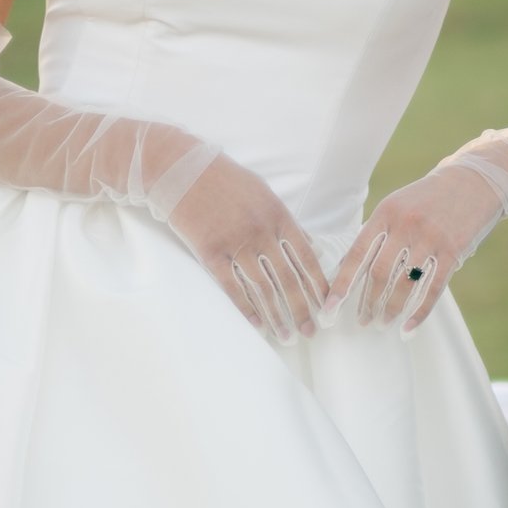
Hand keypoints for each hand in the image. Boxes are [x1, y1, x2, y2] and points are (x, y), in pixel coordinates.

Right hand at [162, 150, 330, 340]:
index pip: (306, 257)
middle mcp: (261, 232)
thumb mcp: (262, 192)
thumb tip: (308, 242)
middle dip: (303, 309)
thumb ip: (285, 220)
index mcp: (278, 215)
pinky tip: (258, 326)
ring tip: (287, 336)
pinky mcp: (211, 253)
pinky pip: (233, 288)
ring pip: (264, 289)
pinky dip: (247, 310)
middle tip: (312, 332)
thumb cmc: (224, 180)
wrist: (181, 170)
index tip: (327, 305)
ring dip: (278, 317)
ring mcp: (236, 244)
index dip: (318, 285)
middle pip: (289, 279)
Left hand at [329, 159, 507, 333]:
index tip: (329, 308)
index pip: (357, 253)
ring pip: (405, 284)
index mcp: (386, 212)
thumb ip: (374, 233)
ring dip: (391, 309)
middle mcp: (406, 224)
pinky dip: (419, 312)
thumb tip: (345, 266)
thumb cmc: (428, 198)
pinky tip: (408, 328)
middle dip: (368, 302)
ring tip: (383, 324)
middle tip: (362, 321)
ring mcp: (430, 237)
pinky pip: (433, 288)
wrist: (474, 181)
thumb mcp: (396, 205)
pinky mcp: (453, 250)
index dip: (342, 284)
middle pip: (380, 272)